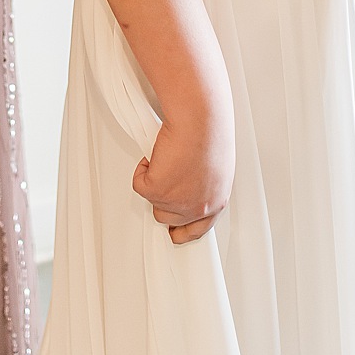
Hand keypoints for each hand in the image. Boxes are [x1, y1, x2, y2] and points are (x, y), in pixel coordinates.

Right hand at [131, 104, 232, 244]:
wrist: (200, 121)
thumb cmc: (210, 136)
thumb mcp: (215, 169)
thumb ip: (203, 186)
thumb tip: (188, 185)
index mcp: (215, 202)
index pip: (197, 229)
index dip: (182, 231)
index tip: (174, 233)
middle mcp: (197, 207)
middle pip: (169, 218)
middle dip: (163, 200)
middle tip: (161, 181)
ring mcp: (176, 201)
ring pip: (153, 201)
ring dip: (153, 181)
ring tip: (165, 160)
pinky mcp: (157, 190)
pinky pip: (139, 184)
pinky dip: (142, 169)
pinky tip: (156, 155)